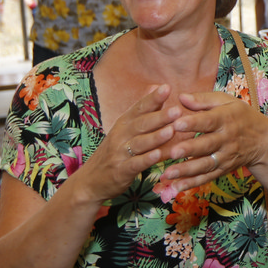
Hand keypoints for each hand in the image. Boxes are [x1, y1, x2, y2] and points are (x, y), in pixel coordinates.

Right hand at [73, 85, 177, 204]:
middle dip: (160, 117)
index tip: (167, 87)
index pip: (139, 108)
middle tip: (177, 110)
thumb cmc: (114, 152)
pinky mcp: (121, 171)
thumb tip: (156, 86)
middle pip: (141, 124)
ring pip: (139, 143)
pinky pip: (135, 164)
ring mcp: (120, 153)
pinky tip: (158, 155)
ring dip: (156, 137)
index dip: (152, 98)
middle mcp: (120, 135)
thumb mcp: (124, 129)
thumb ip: (142, 110)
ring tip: (172, 130)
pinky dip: (146, 159)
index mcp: (124, 123)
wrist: (90, 181)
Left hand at [158, 91, 267, 192]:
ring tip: (168, 173)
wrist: (264, 141)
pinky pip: (208, 177)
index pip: (209, 121)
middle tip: (172, 152)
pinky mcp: (224, 169)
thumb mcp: (227, 101)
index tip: (176, 124)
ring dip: (187, 170)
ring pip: (206, 164)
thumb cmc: (241, 116)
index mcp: (226, 118)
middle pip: (207, 145)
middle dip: (189, 149)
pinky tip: (177, 187)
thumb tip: (181, 97)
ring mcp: (226, 156)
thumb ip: (204, 99)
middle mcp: (227, 139)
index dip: (193, 123)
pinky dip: (193, 183)